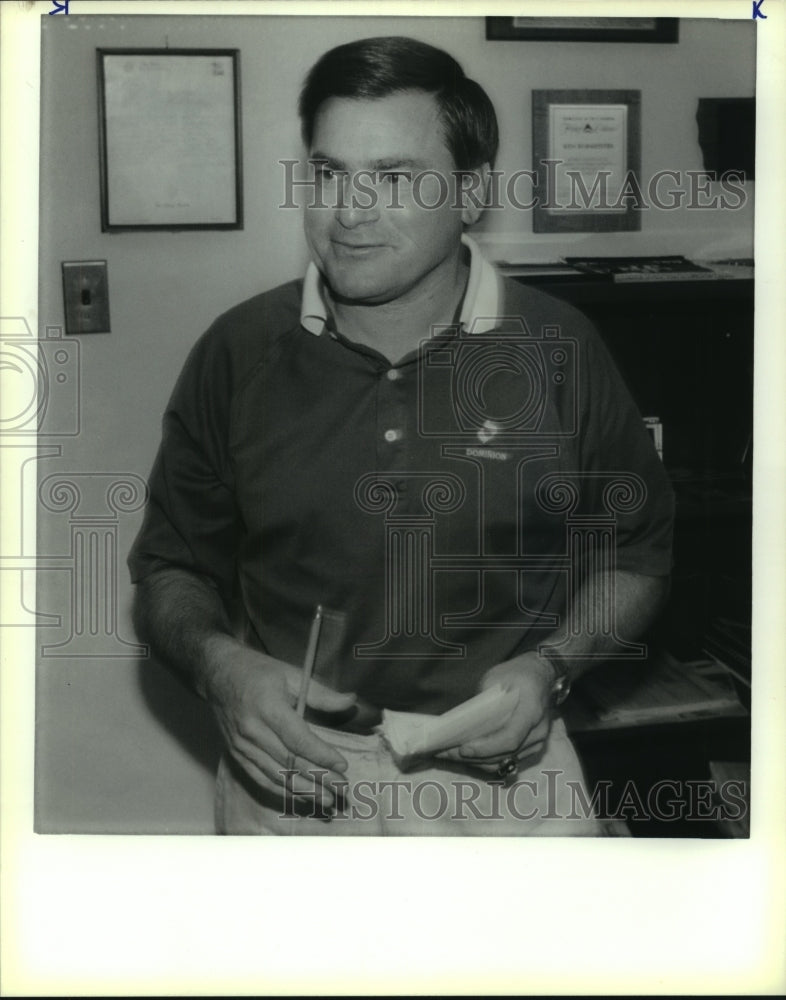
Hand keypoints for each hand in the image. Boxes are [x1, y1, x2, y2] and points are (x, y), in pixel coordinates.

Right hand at [204, 635, 355, 808]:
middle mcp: (252, 730)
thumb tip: (351, 701)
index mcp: (267, 707)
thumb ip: (321, 693)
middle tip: (342, 789)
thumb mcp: (291, 673)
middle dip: (318, 778)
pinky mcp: (236, 754)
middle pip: (289, 761)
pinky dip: (281, 790)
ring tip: (326, 800)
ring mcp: (241, 745)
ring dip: (302, 790)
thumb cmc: (257, 671)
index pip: (298, 739)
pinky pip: (260, 778)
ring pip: (275, 775)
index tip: (343, 765)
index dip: (321, 755)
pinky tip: (300, 797)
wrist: (217, 674)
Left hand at [437, 652, 553, 774]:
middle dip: (473, 757)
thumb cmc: (517, 674)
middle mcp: (538, 731)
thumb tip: (461, 724)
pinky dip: (486, 761)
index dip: (486, 747)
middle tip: (445, 753)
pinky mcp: (530, 749)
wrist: (541, 675)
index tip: (463, 748)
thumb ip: (483, 702)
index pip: (510, 738)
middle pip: (505, 754)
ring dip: (477, 762)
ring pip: (505, 763)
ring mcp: (537, 743)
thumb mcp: (497, 678)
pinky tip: (466, 755)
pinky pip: (508, 761)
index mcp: (531, 710)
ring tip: (450, 755)